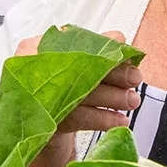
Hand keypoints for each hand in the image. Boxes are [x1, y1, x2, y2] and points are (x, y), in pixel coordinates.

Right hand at [14, 29, 141, 166]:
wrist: (41, 128)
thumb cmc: (58, 89)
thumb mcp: (72, 65)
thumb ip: (93, 48)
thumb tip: (119, 38)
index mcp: (33, 48)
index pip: (72, 44)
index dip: (102, 49)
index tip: (127, 54)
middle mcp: (30, 71)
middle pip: (78, 69)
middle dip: (112, 74)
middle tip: (136, 78)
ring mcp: (36, 98)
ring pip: (81, 95)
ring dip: (112, 98)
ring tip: (133, 100)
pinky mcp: (45, 122)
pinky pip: (80, 119)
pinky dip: (104, 119)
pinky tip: (120, 120)